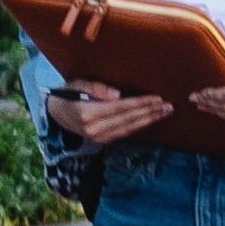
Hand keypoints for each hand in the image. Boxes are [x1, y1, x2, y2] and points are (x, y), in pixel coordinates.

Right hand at [47, 77, 171, 144]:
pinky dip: (139, 127)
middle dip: (149, 113)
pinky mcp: (102, 141)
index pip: (120, 107)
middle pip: (128, 119)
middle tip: (168, 106)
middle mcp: (94, 129)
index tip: (157, 98)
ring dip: (148, 121)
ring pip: (129, 129)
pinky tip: (150, 120)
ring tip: (164, 113)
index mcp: (88, 113)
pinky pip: (124, 133)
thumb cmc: (68, 93)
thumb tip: (117, 94)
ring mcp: (98, 138)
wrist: (56, 113)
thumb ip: (95, 87)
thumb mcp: (77, 84)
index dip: (140, 103)